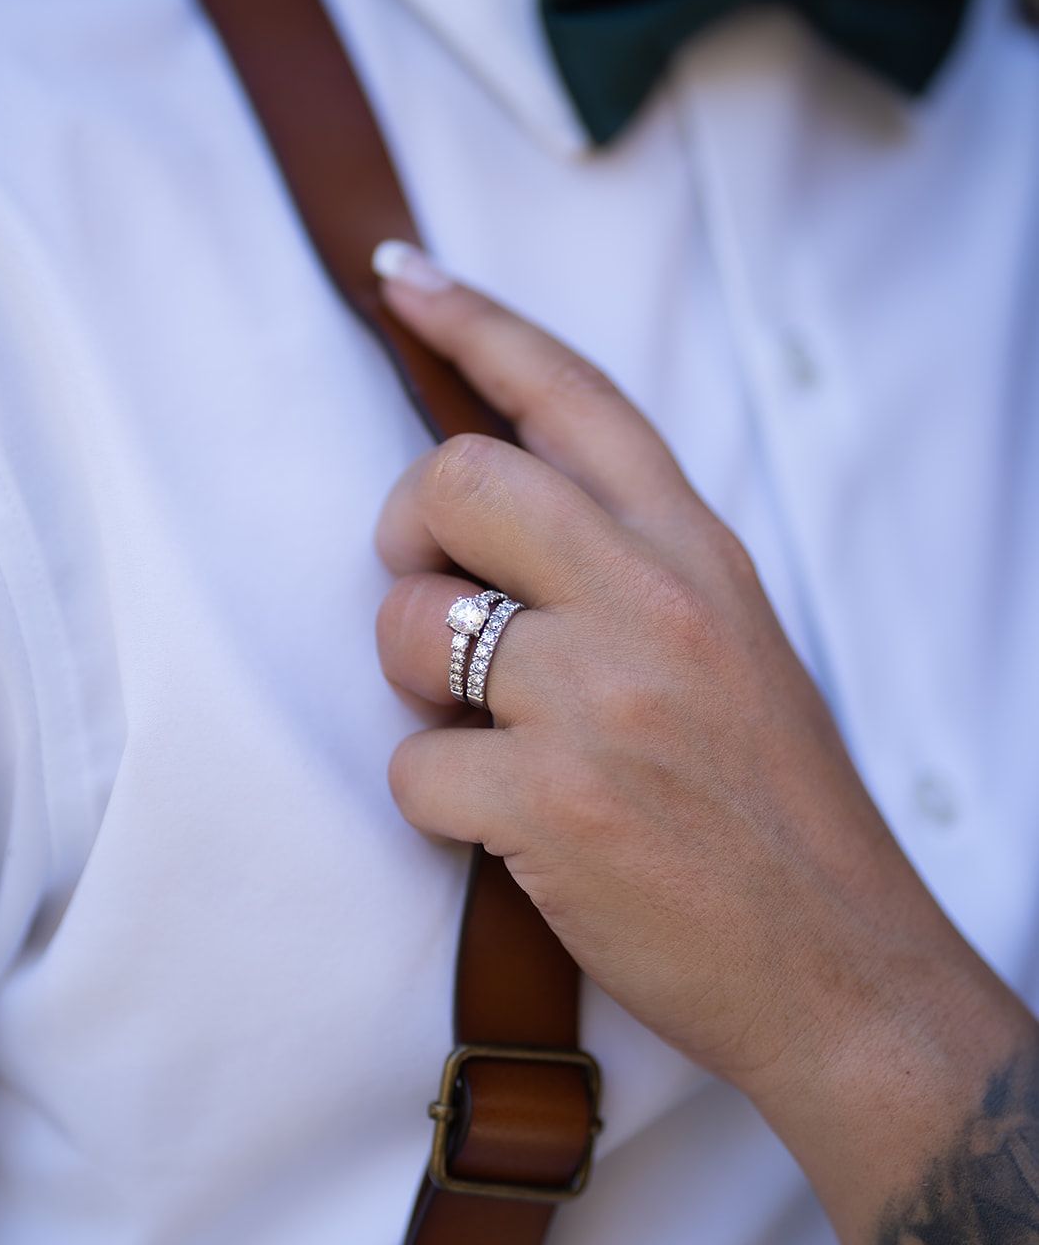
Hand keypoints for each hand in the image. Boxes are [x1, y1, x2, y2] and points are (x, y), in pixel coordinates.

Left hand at [372, 243, 1008, 1126]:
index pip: (573, 396)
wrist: (845, 969)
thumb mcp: (735, 646)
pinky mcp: (556, 800)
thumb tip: (495, 523)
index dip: (475, 323)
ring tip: (479, 733)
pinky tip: (499, 826)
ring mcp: (605, 696)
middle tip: (428, 592)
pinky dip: (431, 803)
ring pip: (412, 626)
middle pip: (459, 478)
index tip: (400, 276)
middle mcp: (655, 600)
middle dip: (405, 528)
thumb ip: (634, 569)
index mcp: (699, 554)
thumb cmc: (777, 811)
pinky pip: (411, 769)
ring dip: (412, 683)